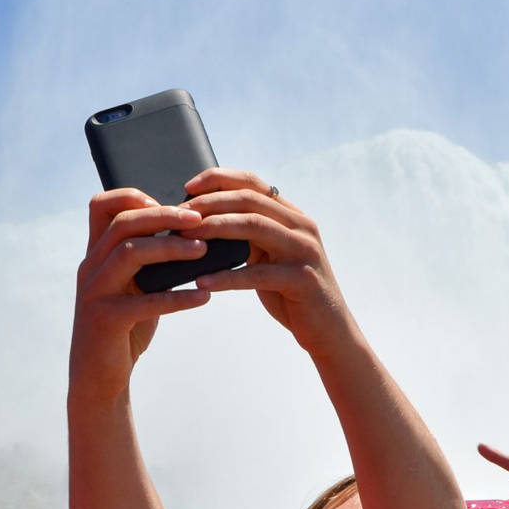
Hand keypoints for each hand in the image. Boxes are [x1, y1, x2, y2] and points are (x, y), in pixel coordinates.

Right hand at [68, 189, 213, 402]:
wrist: (97, 376)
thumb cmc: (123, 327)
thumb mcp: (133, 287)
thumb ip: (149, 262)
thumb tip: (193, 236)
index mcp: (95, 254)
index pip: (101, 206)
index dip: (133, 195)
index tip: (169, 204)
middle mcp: (90, 267)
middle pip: (123, 223)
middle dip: (163, 216)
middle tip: (199, 219)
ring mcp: (94, 292)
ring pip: (129, 253)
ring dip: (170, 248)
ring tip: (202, 250)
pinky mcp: (105, 320)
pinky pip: (144, 302)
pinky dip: (177, 298)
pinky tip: (203, 297)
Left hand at [183, 170, 351, 352]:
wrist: (328, 328)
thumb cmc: (291, 293)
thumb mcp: (271, 257)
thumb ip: (249, 237)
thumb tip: (204, 224)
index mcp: (292, 216)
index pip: (253, 184)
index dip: (219, 179)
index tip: (188, 187)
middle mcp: (301, 227)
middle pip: (250, 200)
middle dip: (210, 204)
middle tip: (179, 215)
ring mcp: (304, 251)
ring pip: (254, 227)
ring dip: (215, 228)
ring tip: (185, 238)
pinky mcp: (302, 280)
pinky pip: (257, 274)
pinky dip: (227, 277)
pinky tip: (203, 281)